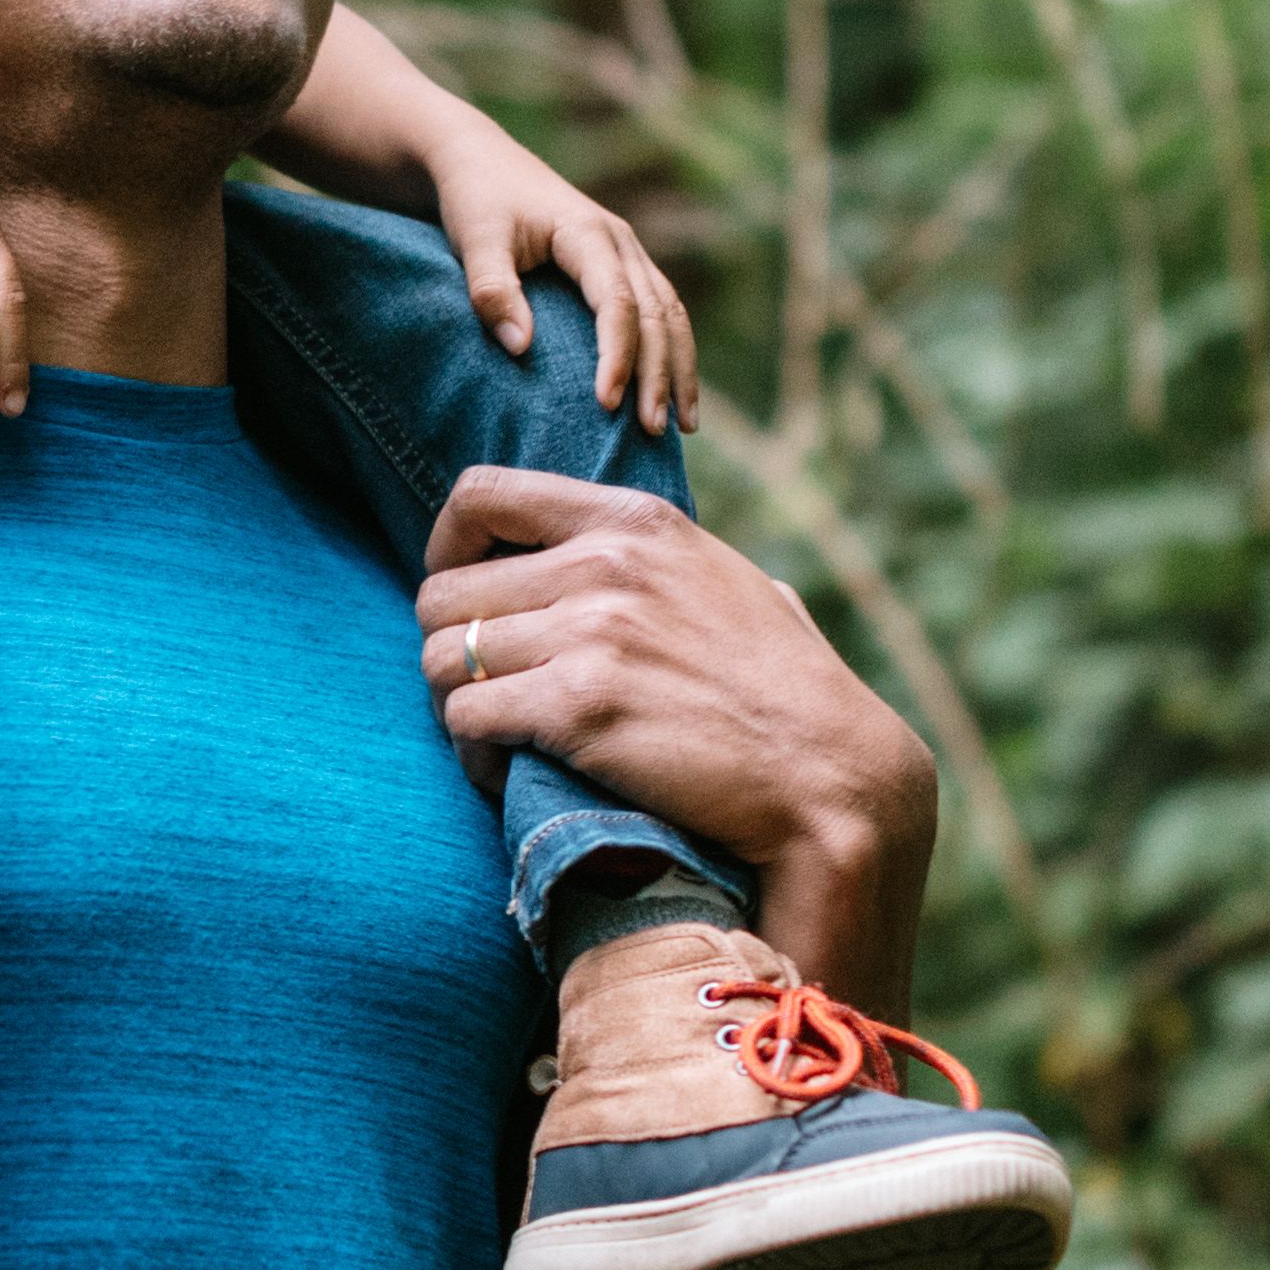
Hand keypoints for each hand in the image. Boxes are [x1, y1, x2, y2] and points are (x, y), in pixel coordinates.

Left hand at [412, 467, 933, 914]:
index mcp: (635, 521)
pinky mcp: (578, 710)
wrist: (828, 773)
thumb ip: (649, 557)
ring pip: (441, 658)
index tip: (465, 595)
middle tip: (487, 690)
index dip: (447, 548)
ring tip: (501, 739)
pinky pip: (467, 720)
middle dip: (450, 646)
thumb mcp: (721, 578)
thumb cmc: (783, 688)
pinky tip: (511, 773)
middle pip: (442, 592)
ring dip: (457, 705)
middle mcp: (604, 564)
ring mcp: (590, 635)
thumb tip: (588, 553)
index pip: (479, 495)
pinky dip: (475, 756)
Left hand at [417, 118, 695, 432]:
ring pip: (670, 313)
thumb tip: (522, 348)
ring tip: (683, 427)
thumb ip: (493, 291)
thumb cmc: (475, 201)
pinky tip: (672, 394)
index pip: (617, 301)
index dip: (617, 354)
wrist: (478, 160)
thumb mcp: (474, 241)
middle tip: (652, 431)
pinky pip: (660, 311)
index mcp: (588, 232)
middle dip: (660, 374)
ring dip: (679, 369)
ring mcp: (626, 252)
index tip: (607, 403)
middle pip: (657, 313)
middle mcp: (619, 240)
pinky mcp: (621, 265)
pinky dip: (671, 352)